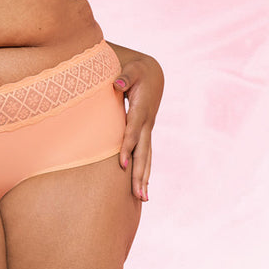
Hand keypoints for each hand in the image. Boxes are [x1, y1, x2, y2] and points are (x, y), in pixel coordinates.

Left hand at [111, 49, 163, 201]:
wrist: (152, 73)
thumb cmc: (137, 70)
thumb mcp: (131, 69)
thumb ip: (124, 76)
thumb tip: (115, 83)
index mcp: (142, 109)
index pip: (133, 131)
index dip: (128, 146)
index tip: (122, 164)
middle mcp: (147, 123)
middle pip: (144, 152)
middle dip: (141, 173)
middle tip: (139, 195)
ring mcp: (148, 129)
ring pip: (147, 156)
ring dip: (144, 177)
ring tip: (143, 199)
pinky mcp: (146, 132)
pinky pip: (145, 154)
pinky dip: (144, 170)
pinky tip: (141, 187)